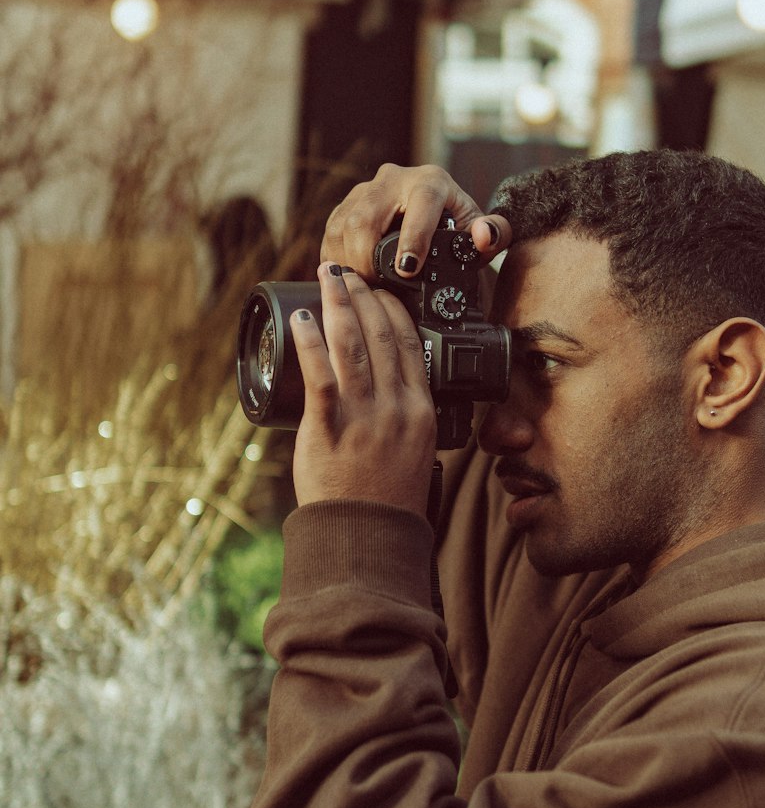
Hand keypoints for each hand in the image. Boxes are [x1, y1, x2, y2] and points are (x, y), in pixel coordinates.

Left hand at [290, 263, 436, 512]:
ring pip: (350, 345)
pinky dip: (309, 340)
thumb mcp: (416, 453)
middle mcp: (395, 407)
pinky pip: (318, 374)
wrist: (367, 535)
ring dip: (337, 303)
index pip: (409, 344)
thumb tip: (388, 390)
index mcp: (420, 411)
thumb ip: (405, 418)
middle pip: (379, 335)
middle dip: (361, 295)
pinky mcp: (328, 428)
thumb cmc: (390, 499)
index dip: (391, 309)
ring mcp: (362, 417)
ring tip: (326, 277)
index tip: (378, 291)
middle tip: (345, 272)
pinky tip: (301, 318)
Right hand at [321, 163, 511, 279]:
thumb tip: (484, 235)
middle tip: (376, 289)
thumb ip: (495, 234)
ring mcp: (364, 191)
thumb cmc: (458, 229)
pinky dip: (336, 261)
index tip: (408, 268)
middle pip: (365, 217)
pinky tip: (346, 281)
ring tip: (361, 289)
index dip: (412, 237)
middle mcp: (393, 180)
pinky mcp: (344, 206)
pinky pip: (330, 234)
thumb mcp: (482, 234)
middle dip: (367, 258)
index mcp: (430, 182)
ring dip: (348, 262)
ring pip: (342, 225)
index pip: (419, 204)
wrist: (435, 218)